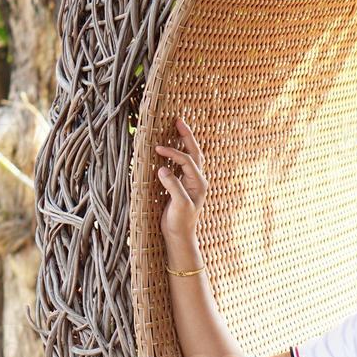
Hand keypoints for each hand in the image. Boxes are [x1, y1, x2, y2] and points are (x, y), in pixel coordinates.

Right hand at [154, 117, 206, 243]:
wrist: (180, 235)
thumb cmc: (181, 222)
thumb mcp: (178, 205)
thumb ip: (173, 186)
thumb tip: (163, 169)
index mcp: (199, 183)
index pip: (186, 160)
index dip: (173, 153)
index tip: (158, 148)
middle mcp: (197, 180)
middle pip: (194, 152)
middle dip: (186, 136)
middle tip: (179, 121)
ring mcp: (191, 182)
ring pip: (190, 157)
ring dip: (184, 142)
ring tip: (176, 128)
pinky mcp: (183, 185)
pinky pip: (182, 165)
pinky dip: (176, 154)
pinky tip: (169, 148)